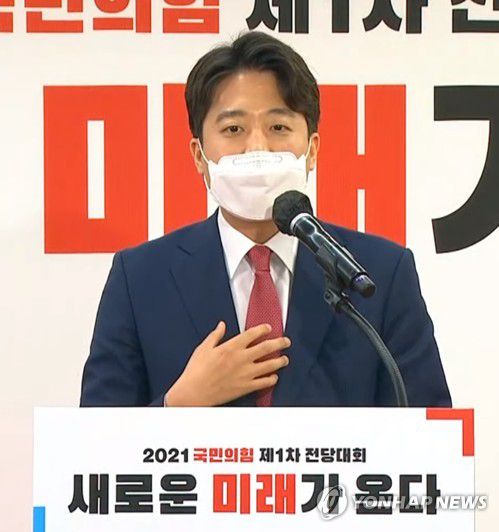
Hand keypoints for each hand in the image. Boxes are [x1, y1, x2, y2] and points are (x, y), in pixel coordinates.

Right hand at [165, 322, 289, 405]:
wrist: (194, 393)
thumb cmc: (196, 371)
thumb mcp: (204, 348)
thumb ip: (215, 335)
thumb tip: (222, 325)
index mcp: (231, 347)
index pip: (252, 334)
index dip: (263, 329)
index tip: (268, 328)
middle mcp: (241, 359)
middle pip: (267, 347)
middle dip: (279, 343)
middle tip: (286, 341)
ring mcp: (245, 374)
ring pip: (270, 365)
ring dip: (280, 361)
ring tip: (285, 359)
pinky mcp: (245, 387)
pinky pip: (264, 383)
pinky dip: (272, 379)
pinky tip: (274, 377)